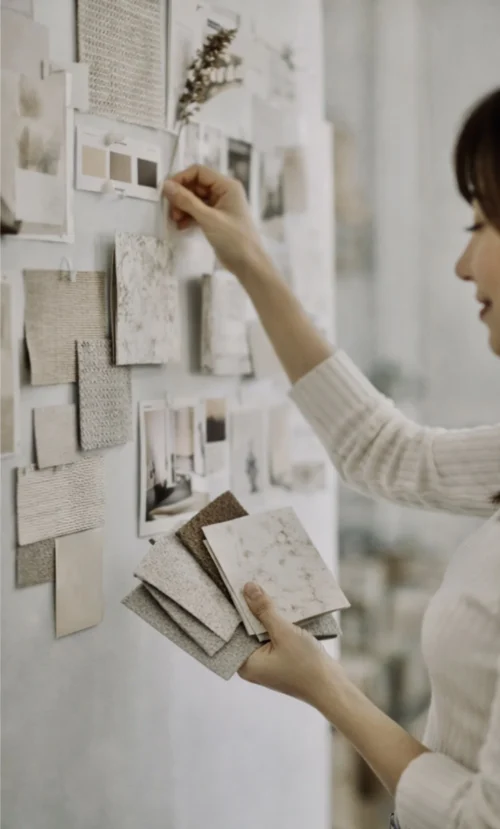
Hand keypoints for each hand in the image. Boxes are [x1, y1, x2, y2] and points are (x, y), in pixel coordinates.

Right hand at [163, 165, 268, 279]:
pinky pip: (197, 212)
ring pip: (194, 200)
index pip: (199, 172)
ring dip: (183, 208)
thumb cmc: (234, 239)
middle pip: (195, 185)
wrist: (248, 265)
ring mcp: (219, 206)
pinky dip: (188, 217)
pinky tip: (181, 226)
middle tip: (171, 211)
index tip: (167, 191)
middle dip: (181, 196)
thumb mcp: (209, 219)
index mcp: (227, 186)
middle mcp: (223, 192)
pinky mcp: (215, 219)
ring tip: (175, 220)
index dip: (181, 178)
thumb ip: (187, 201)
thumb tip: (166, 186)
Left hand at [238, 583, 335, 707]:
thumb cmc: (306, 666)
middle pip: (246, 629)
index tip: (231, 586)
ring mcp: (267, 662)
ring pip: (261, 631)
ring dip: (265, 613)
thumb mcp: (284, 633)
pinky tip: (280, 604)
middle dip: (249, 608)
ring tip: (262, 587)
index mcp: (245, 663)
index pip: (232, 630)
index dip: (232, 608)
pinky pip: (273, 636)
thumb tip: (248, 588)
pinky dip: (276, 622)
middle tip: (247, 581)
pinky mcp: (280, 658)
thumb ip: (265, 611)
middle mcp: (252, 663)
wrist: (332, 688)